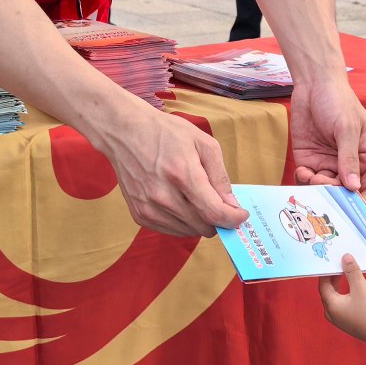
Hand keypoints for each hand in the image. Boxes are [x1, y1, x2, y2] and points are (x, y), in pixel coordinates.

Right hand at [96, 103, 249, 236]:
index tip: (241, 216)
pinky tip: (181, 202)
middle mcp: (163, 196)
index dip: (233, 219)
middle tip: (218, 203)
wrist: (124, 132)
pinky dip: (183, 222)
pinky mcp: (139, 215)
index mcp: (182, 174)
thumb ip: (219, 175)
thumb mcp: (202, 143)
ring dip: (200, 220)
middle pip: (204, 226)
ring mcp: (149, 208)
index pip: (214, 212)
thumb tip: (231, 204)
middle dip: (218, 218)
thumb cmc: (165, 133)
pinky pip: (172, 230)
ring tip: (196, 197)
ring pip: (189, 231)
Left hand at [289, 72, 365, 202]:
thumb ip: (349, 157)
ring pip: (325, 190)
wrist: (313, 84)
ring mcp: (328, 164)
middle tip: (322, 185)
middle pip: (345, 194)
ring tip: (310, 175)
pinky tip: (302, 171)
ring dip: (317, 188)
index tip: (351, 210)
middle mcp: (348, 165)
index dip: (363, 203)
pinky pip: (307, 180)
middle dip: (334, 195)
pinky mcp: (309, 160)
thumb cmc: (338, 100)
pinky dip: (303, 181)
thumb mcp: (347, 127)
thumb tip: (353, 186)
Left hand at [318, 253, 365, 342]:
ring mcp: (340, 320)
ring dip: (339, 285)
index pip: (323, 284)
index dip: (327, 271)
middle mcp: (332, 314)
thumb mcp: (361, 288)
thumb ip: (352, 271)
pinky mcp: (348, 322)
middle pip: (328, 291)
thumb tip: (345, 257)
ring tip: (346, 273)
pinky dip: (345, 294)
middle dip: (333, 277)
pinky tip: (354, 288)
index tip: (333, 260)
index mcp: (331, 306)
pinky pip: (342, 304)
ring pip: (335, 298)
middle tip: (340, 264)